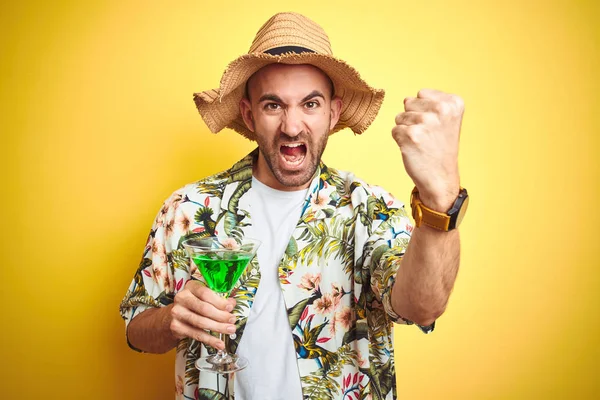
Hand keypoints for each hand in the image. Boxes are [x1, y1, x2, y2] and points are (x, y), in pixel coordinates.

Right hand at [169, 281, 236, 349]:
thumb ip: (217, 300)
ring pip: (201, 322)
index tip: (230, 308)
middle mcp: (182, 298)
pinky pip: (196, 334)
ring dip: (218, 328)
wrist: (168, 318)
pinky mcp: (176, 327)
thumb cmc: (191, 306)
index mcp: (190, 287)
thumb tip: (232, 303)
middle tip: (232, 321)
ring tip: (229, 330)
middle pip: (204, 308)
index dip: (219, 302)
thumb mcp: (203, 298)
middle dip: (221, 316)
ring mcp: (177, 312)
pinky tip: (219, 344)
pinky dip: (210, 340)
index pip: (205, 293)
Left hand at [392, 89, 463, 210]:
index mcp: (453, 103)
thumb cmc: (440, 148)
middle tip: (427, 135)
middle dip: (413, 118)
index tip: (436, 125)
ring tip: (421, 142)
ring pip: (400, 117)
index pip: (421, 94)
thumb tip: (406, 99)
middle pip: (408, 103)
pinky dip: (400, 140)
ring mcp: (425, 122)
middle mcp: (441, 109)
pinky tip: (414, 149)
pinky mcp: (410, 135)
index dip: (423, 110)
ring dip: (406, 130)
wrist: (440, 178)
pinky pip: (394, 130)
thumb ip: (432, 102)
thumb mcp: (448, 120)